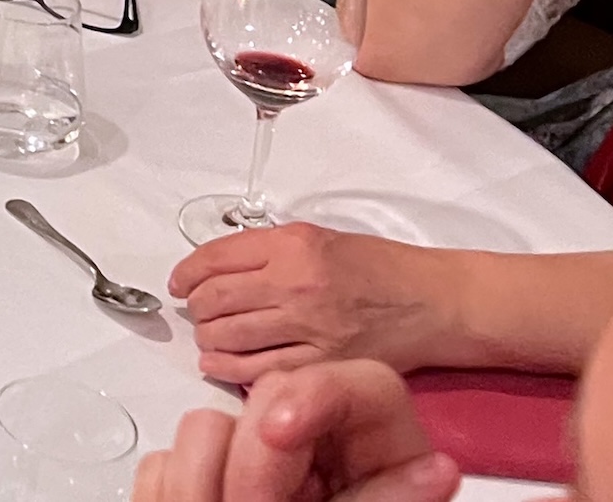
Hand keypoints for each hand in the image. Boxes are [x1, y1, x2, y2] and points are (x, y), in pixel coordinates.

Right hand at [134, 361, 459, 501]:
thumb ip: (379, 497)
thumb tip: (436, 471)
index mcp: (378, 453)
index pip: (365, 385)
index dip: (316, 394)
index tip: (276, 429)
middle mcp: (316, 444)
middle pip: (271, 394)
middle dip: (251, 460)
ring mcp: (252, 451)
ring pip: (206, 426)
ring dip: (204, 482)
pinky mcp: (201, 463)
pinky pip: (167, 458)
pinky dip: (179, 489)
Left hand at [168, 226, 468, 382]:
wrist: (433, 301)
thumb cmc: (379, 267)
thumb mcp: (316, 238)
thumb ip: (266, 251)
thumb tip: (215, 268)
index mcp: (291, 245)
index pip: (213, 259)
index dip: (186, 274)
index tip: (179, 283)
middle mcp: (296, 284)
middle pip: (214, 300)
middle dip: (195, 309)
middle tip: (196, 313)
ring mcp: (309, 328)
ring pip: (229, 338)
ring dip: (207, 341)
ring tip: (208, 340)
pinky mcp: (324, 365)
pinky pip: (259, 373)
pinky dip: (229, 371)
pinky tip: (222, 366)